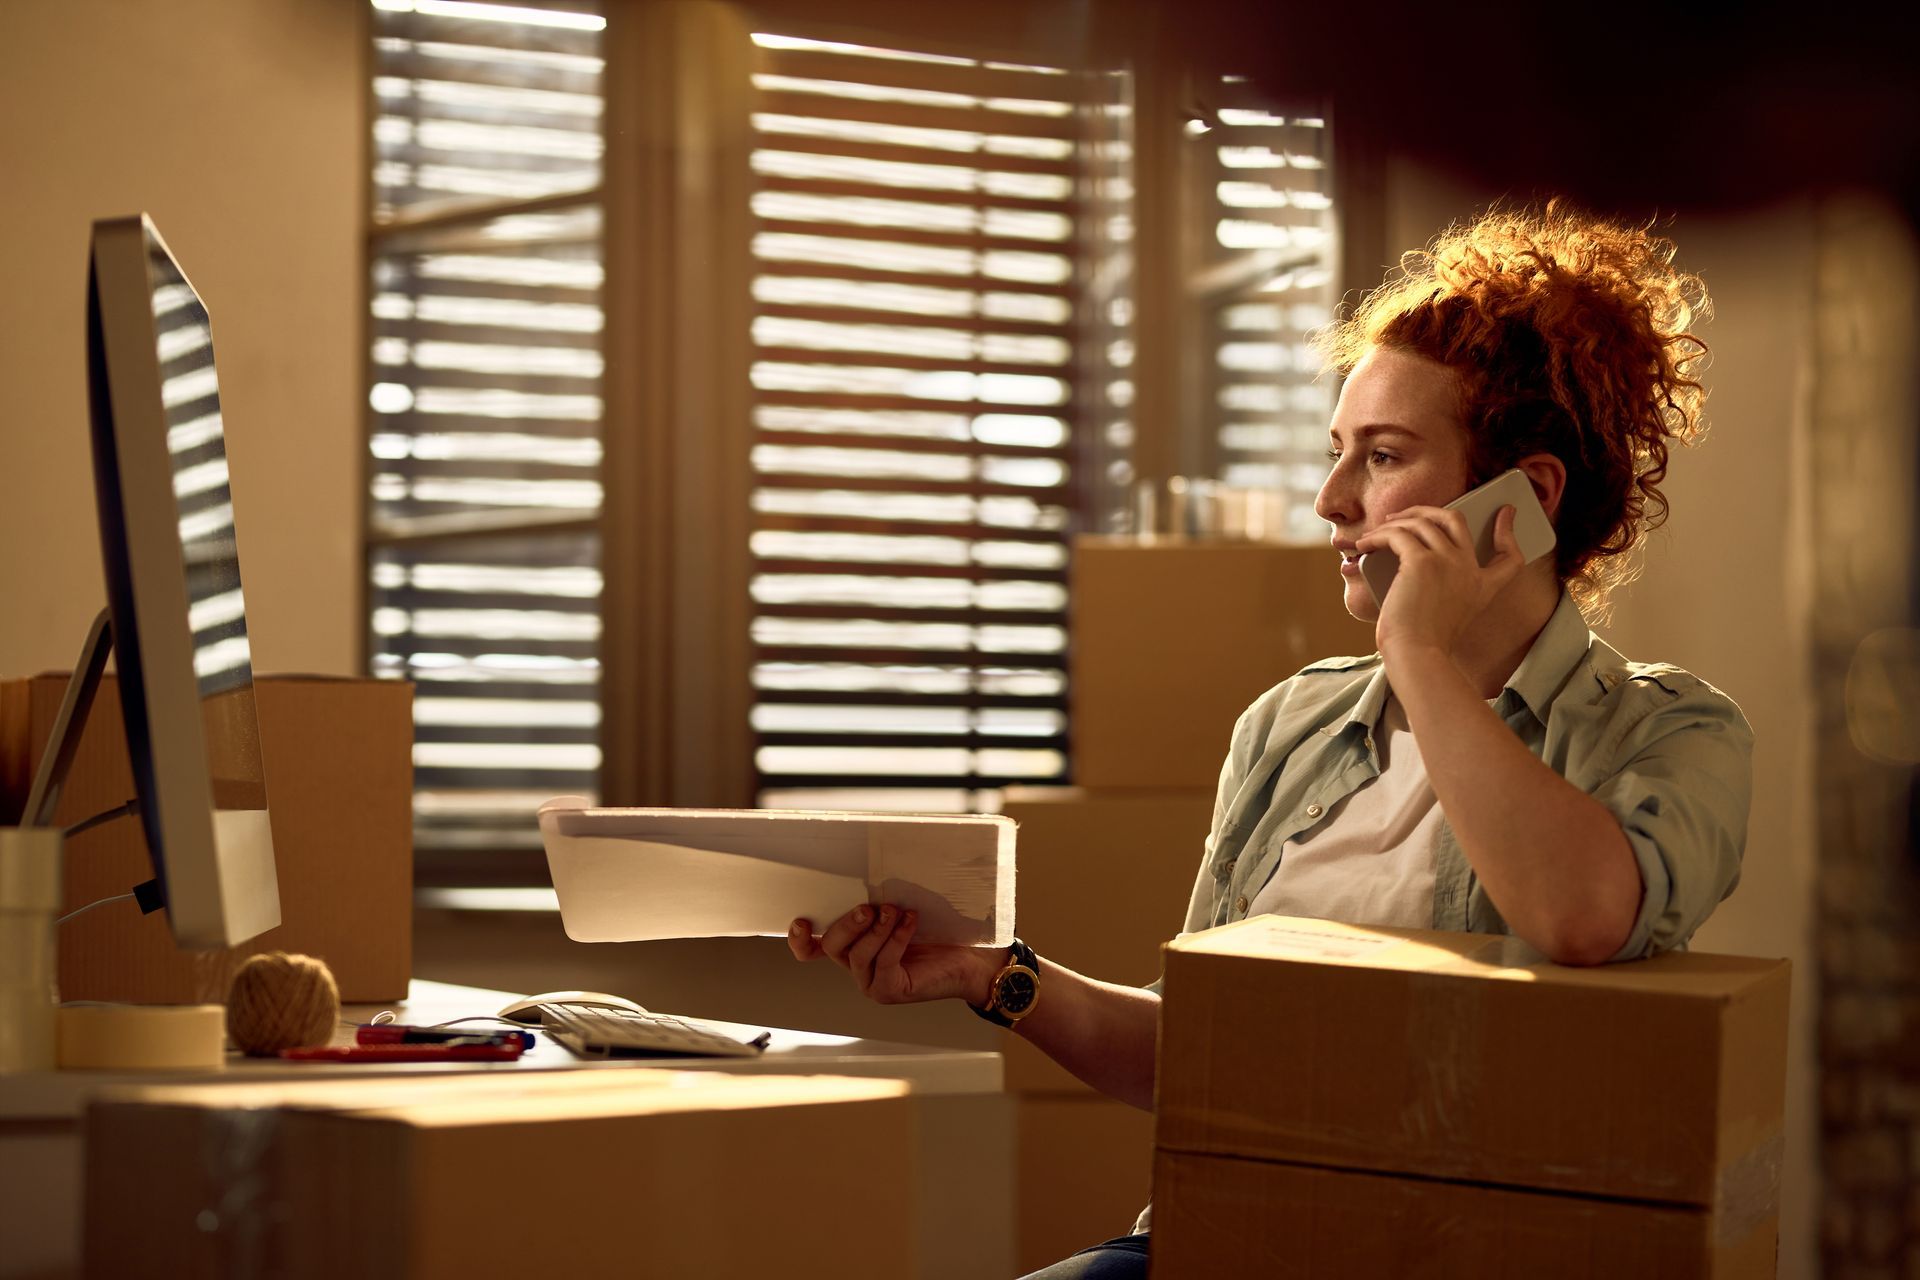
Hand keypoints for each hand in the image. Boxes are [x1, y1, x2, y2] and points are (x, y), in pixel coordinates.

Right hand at [788, 905, 1000, 1006]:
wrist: (971, 956)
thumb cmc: (937, 929)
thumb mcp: (900, 909)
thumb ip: (880, 900)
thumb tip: (870, 875)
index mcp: (852, 947)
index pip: (812, 949)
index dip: (799, 940)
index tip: (801, 920)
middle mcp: (857, 967)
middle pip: (831, 947)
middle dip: (846, 924)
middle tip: (868, 907)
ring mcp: (871, 983)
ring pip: (858, 955)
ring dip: (877, 929)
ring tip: (895, 910)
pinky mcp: (890, 991)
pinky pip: (885, 962)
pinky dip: (897, 938)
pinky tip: (910, 921)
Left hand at [1357, 503, 1525, 659]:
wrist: (1416, 654)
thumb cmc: (1421, 642)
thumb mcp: (1445, 615)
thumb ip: (1441, 588)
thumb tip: (1404, 560)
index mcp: (1482, 587)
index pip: (1510, 556)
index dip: (1509, 531)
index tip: (1506, 512)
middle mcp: (1469, 569)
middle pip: (1455, 520)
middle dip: (1427, 510)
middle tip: (1402, 515)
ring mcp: (1448, 562)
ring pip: (1421, 522)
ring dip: (1393, 523)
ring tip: (1374, 533)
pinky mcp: (1421, 562)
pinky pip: (1397, 535)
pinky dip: (1378, 536)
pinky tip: (1365, 544)